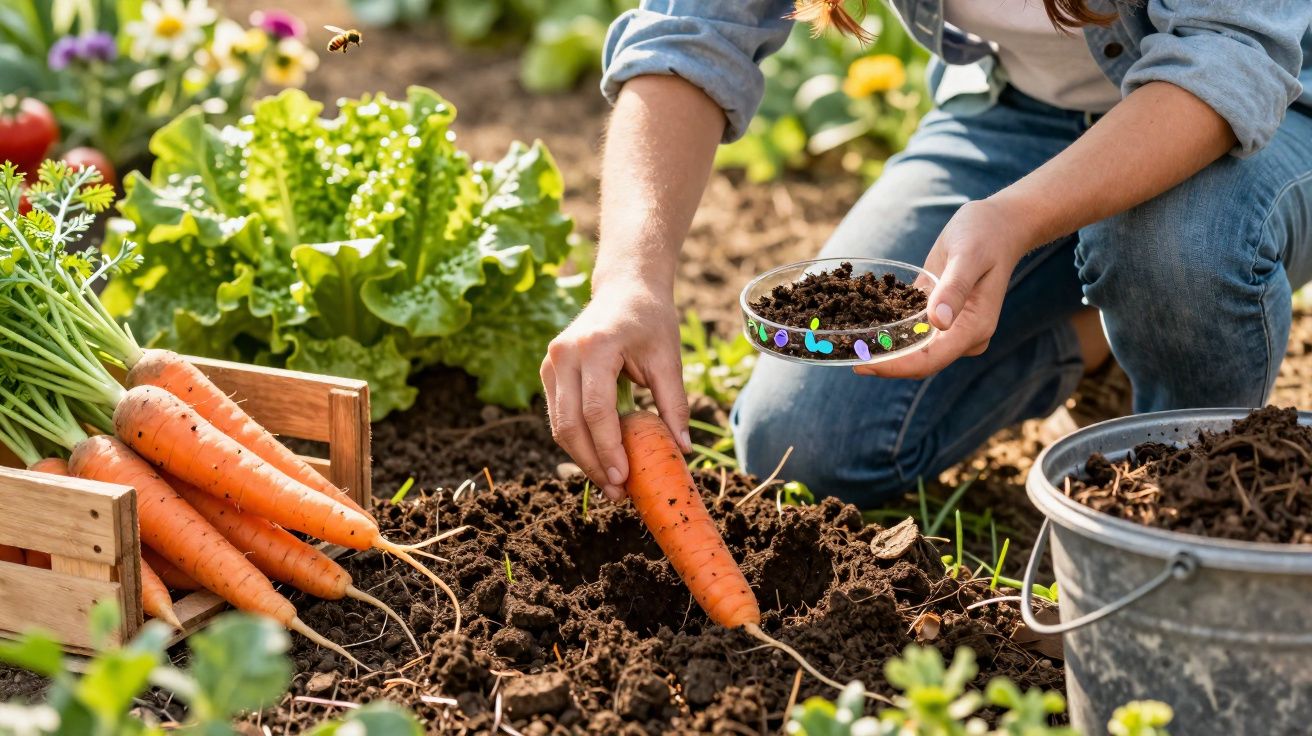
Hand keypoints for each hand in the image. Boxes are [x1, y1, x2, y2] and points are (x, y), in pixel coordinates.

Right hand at [541, 277, 691, 501]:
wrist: (625, 288)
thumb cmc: (651, 320)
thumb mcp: (668, 358)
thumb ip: (674, 404)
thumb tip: (682, 450)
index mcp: (595, 347)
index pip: (596, 410)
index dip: (608, 449)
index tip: (624, 478)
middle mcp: (564, 354)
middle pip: (570, 424)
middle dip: (592, 463)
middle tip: (617, 492)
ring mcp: (551, 362)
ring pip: (559, 425)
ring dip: (582, 458)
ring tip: (610, 483)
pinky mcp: (548, 370)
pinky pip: (559, 415)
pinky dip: (577, 441)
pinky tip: (599, 460)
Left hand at [855, 199, 1031, 378]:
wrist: (998, 225)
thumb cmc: (985, 235)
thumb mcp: (968, 255)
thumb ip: (954, 288)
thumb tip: (937, 321)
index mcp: (974, 328)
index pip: (929, 360)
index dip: (895, 366)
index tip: (863, 363)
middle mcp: (962, 335)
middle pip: (918, 361)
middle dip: (882, 362)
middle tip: (844, 353)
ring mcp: (950, 328)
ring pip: (911, 349)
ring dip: (881, 349)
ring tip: (844, 344)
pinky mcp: (937, 316)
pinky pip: (910, 330)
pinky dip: (886, 329)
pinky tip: (857, 323)